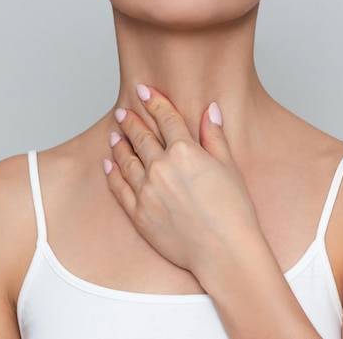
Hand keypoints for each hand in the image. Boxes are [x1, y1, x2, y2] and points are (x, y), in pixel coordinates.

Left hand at [103, 84, 260, 276]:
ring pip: (126, 160)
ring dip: (119, 144)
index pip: (166, 118)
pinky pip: (119, 188)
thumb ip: (214, 136)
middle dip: (131, 121)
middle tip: (122, 112)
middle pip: (142, 137)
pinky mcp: (139, 214)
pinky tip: (108, 164)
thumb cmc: (234, 212)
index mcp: (185, 152)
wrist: (225, 251)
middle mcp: (161, 167)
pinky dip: (112, 173)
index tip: (144, 91)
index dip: (154, 102)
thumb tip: (210, 109)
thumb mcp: (229, 167)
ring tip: (114, 134)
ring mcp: (147, 191)